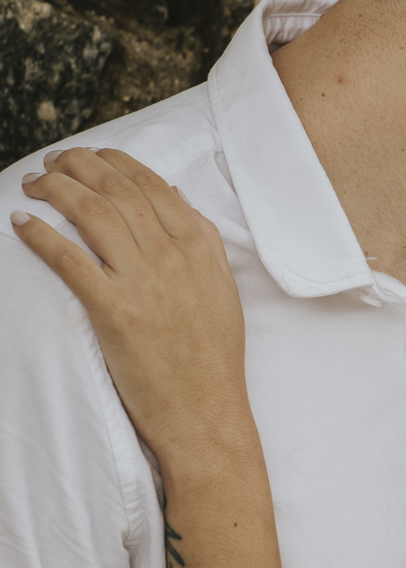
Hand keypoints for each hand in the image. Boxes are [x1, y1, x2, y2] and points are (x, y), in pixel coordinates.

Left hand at [11, 148, 249, 467]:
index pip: (153, 185)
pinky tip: (22, 224)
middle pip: (119, 190)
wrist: (206, 410)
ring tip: (33, 183)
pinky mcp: (116, 312)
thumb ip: (201, 242)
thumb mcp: (220, 290)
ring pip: (94, 214)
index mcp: (200, 249)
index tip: (91, 157)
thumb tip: (174, 197)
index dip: (116, 162)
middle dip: (79, 165)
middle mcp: (174, 258)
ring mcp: (145, 283)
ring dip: (56, 189)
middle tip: (53, 161)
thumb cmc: (212, 357)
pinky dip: (42, 236)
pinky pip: (70, 260)